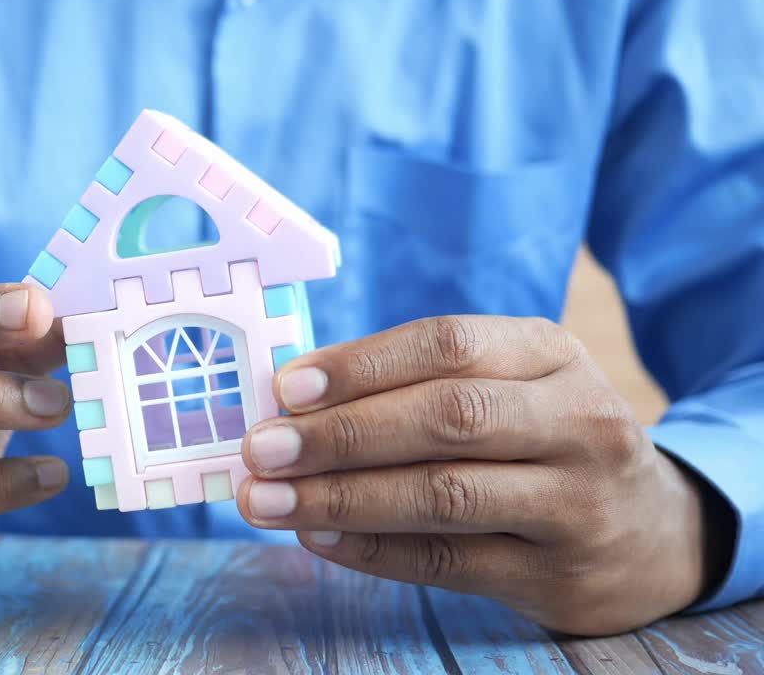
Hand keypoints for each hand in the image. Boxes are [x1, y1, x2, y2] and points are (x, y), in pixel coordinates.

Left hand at [237, 315, 729, 634]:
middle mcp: (576, 420)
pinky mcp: (557, 574)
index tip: (285, 388)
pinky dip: (370, 550)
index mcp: (552, 353)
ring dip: (342, 498)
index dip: (361, 365)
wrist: (654, 533)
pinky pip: (446, 561)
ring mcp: (575, 502)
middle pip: (447, 418)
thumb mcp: (511, 386)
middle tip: (263, 450)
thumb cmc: (545, 440)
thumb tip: (292, 400)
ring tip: (268, 501)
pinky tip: (315, 537)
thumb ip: (419, 383)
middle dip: (341, 434)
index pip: (448, 343)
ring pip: (444, 495)